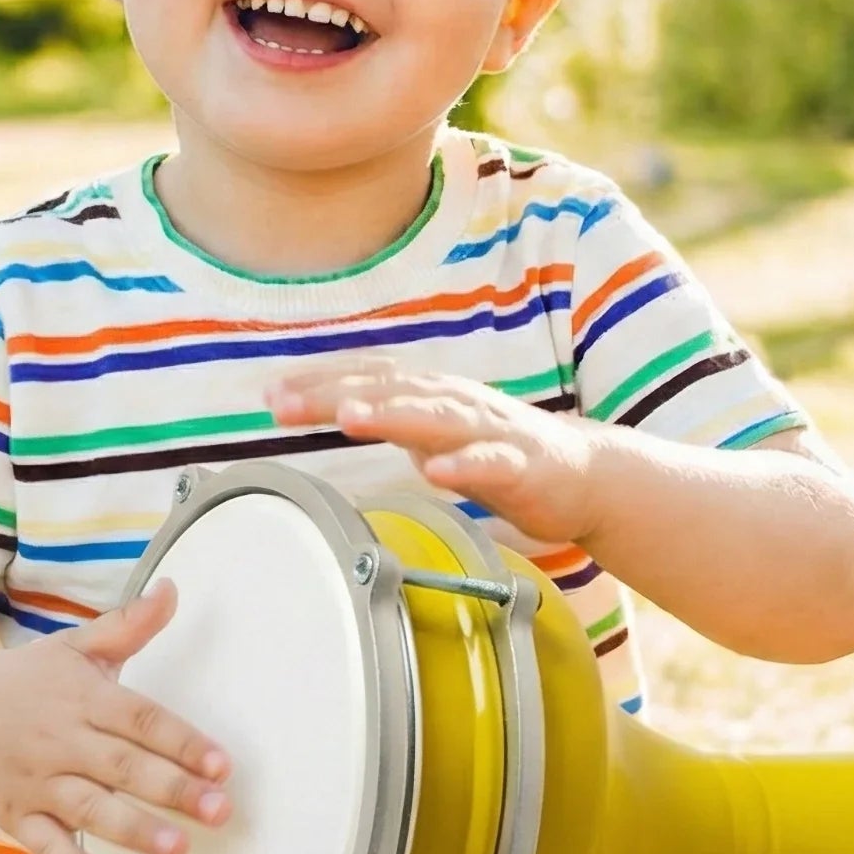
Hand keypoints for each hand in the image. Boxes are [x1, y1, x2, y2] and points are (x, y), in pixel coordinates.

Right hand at [0, 581, 231, 853]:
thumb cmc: (29, 680)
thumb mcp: (75, 647)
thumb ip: (129, 626)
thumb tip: (173, 590)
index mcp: (80, 696)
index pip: (139, 719)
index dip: (182, 742)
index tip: (222, 764)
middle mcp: (58, 739)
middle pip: (122, 766)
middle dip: (173, 790)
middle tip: (219, 811)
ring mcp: (34, 781)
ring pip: (88, 809)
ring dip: (134, 830)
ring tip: (179, 850)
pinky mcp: (15, 816)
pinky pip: (47, 847)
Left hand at [267, 367, 606, 547]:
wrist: (583, 475)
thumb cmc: (499, 452)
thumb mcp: (432, 432)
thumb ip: (388, 419)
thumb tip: (331, 409)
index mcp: (430, 394)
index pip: (367, 379)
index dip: (319, 383)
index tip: (270, 394)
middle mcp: (454, 402)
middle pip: (388, 391)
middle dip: (334, 396)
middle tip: (285, 404)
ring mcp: (489, 431)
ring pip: (435, 418)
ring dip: (391, 416)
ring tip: (350, 420)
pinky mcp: (522, 466)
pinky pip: (490, 465)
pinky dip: (464, 468)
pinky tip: (438, 474)